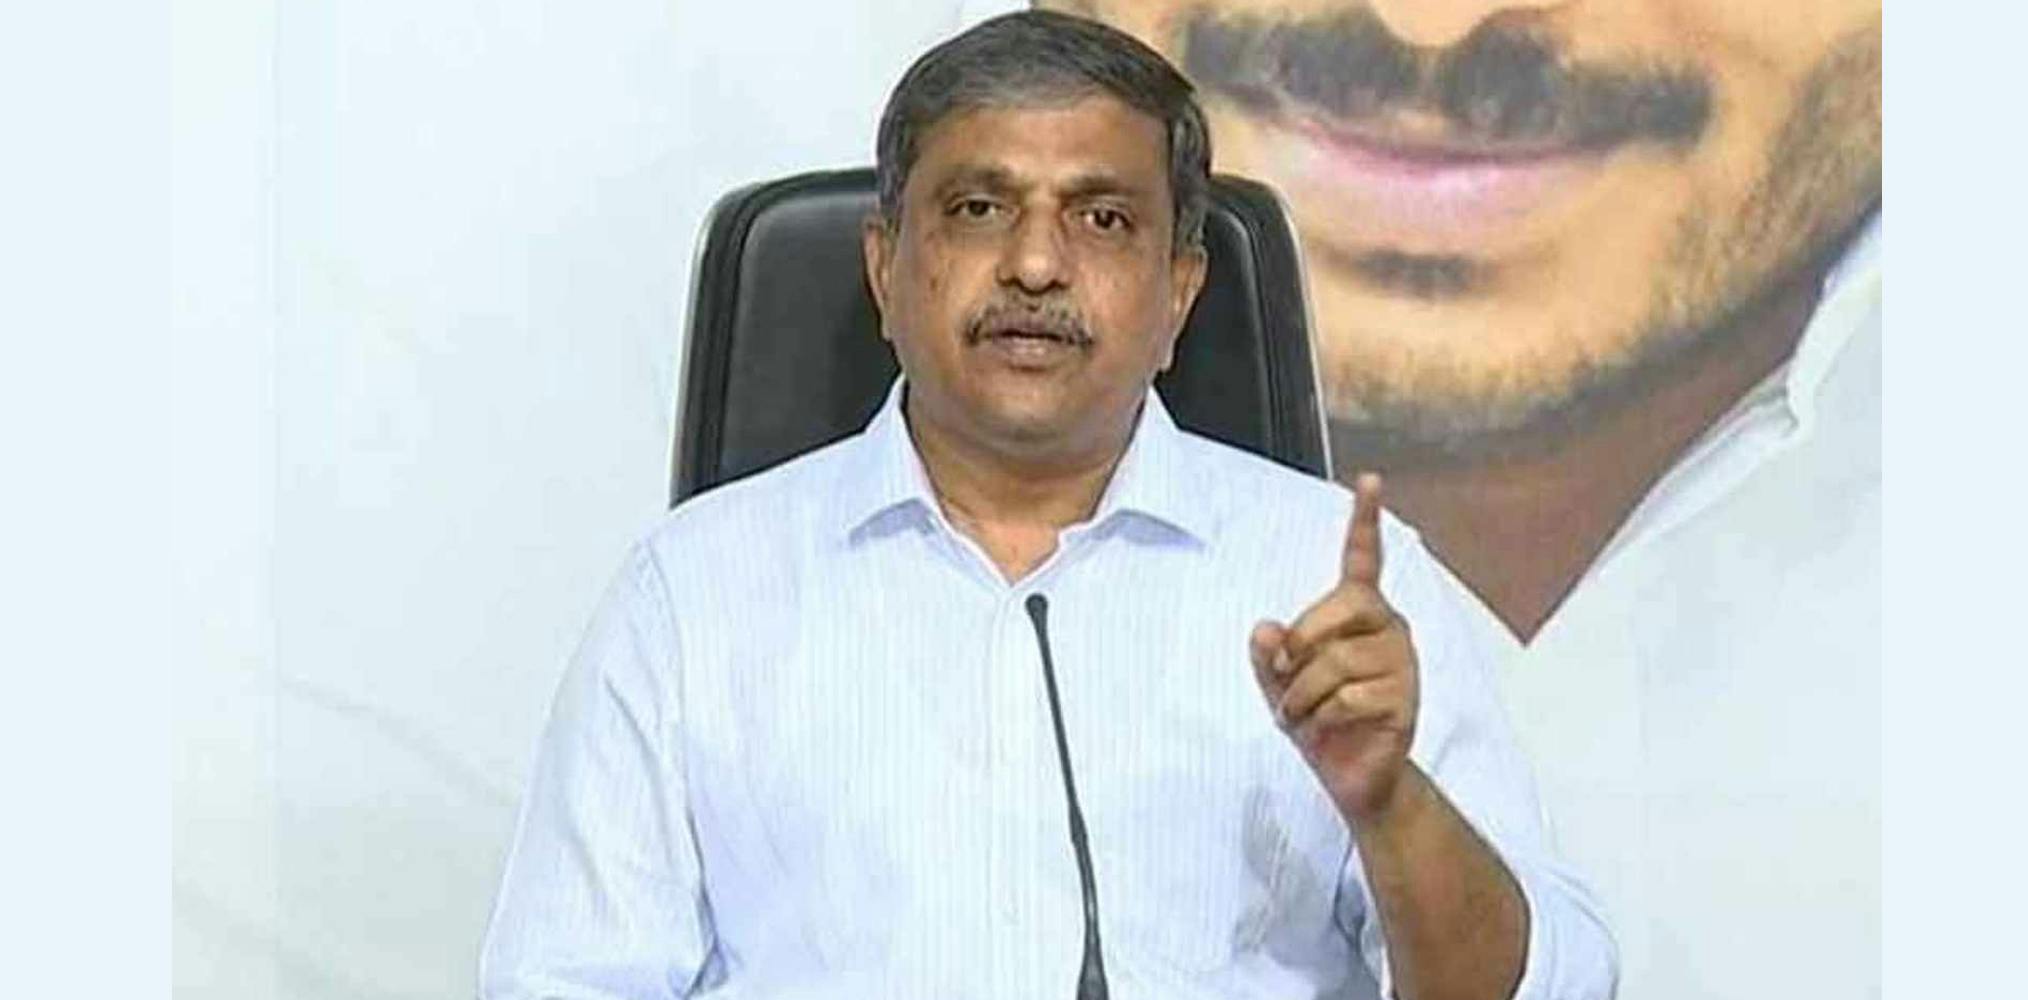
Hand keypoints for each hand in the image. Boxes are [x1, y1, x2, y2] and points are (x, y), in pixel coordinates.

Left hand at [1249, 473, 1419, 824]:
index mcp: (1359, 614)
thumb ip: (1268, 657)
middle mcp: (1388, 627)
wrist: (1354, 778)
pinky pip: (1345, 698)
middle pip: (1337, 608)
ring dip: (1302, 696)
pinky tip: (1328, 730)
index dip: (1364, 521)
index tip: (1368, 481)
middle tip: (1289, 682)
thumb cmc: (1318, 721)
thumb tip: (1265, 628)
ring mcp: (1402, 663)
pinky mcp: (1405, 700)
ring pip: (1334, 662)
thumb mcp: (1279, 686)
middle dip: (1299, 649)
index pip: (1364, 560)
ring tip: (1305, 716)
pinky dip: (1321, 719)